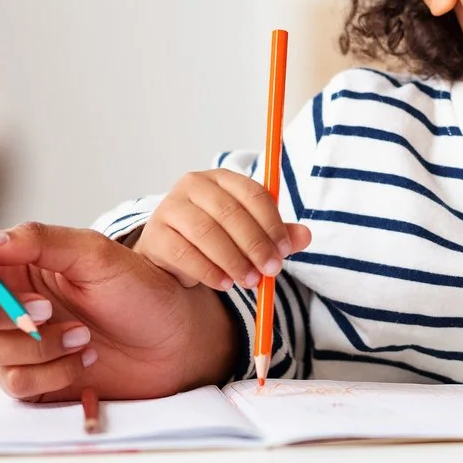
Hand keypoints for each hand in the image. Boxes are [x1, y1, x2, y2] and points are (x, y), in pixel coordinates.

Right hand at [0, 222, 238, 401]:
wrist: (173, 341)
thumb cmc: (139, 289)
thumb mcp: (94, 254)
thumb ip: (38, 241)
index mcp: (8, 262)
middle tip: (44, 309)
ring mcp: (8, 344)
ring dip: (35, 343)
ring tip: (83, 334)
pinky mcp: (25, 382)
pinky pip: (11, 382)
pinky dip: (52, 370)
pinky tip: (85, 358)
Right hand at [137, 168, 312, 291]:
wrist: (173, 253)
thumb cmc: (217, 237)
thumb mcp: (251, 234)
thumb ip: (277, 235)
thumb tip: (306, 236)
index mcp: (222, 178)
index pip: (252, 193)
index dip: (271, 222)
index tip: (284, 250)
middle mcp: (193, 185)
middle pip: (229, 212)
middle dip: (255, 244)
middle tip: (271, 271)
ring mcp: (170, 208)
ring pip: (206, 232)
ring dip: (233, 260)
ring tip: (251, 281)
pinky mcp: (156, 235)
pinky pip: (184, 253)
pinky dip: (209, 271)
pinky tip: (225, 284)